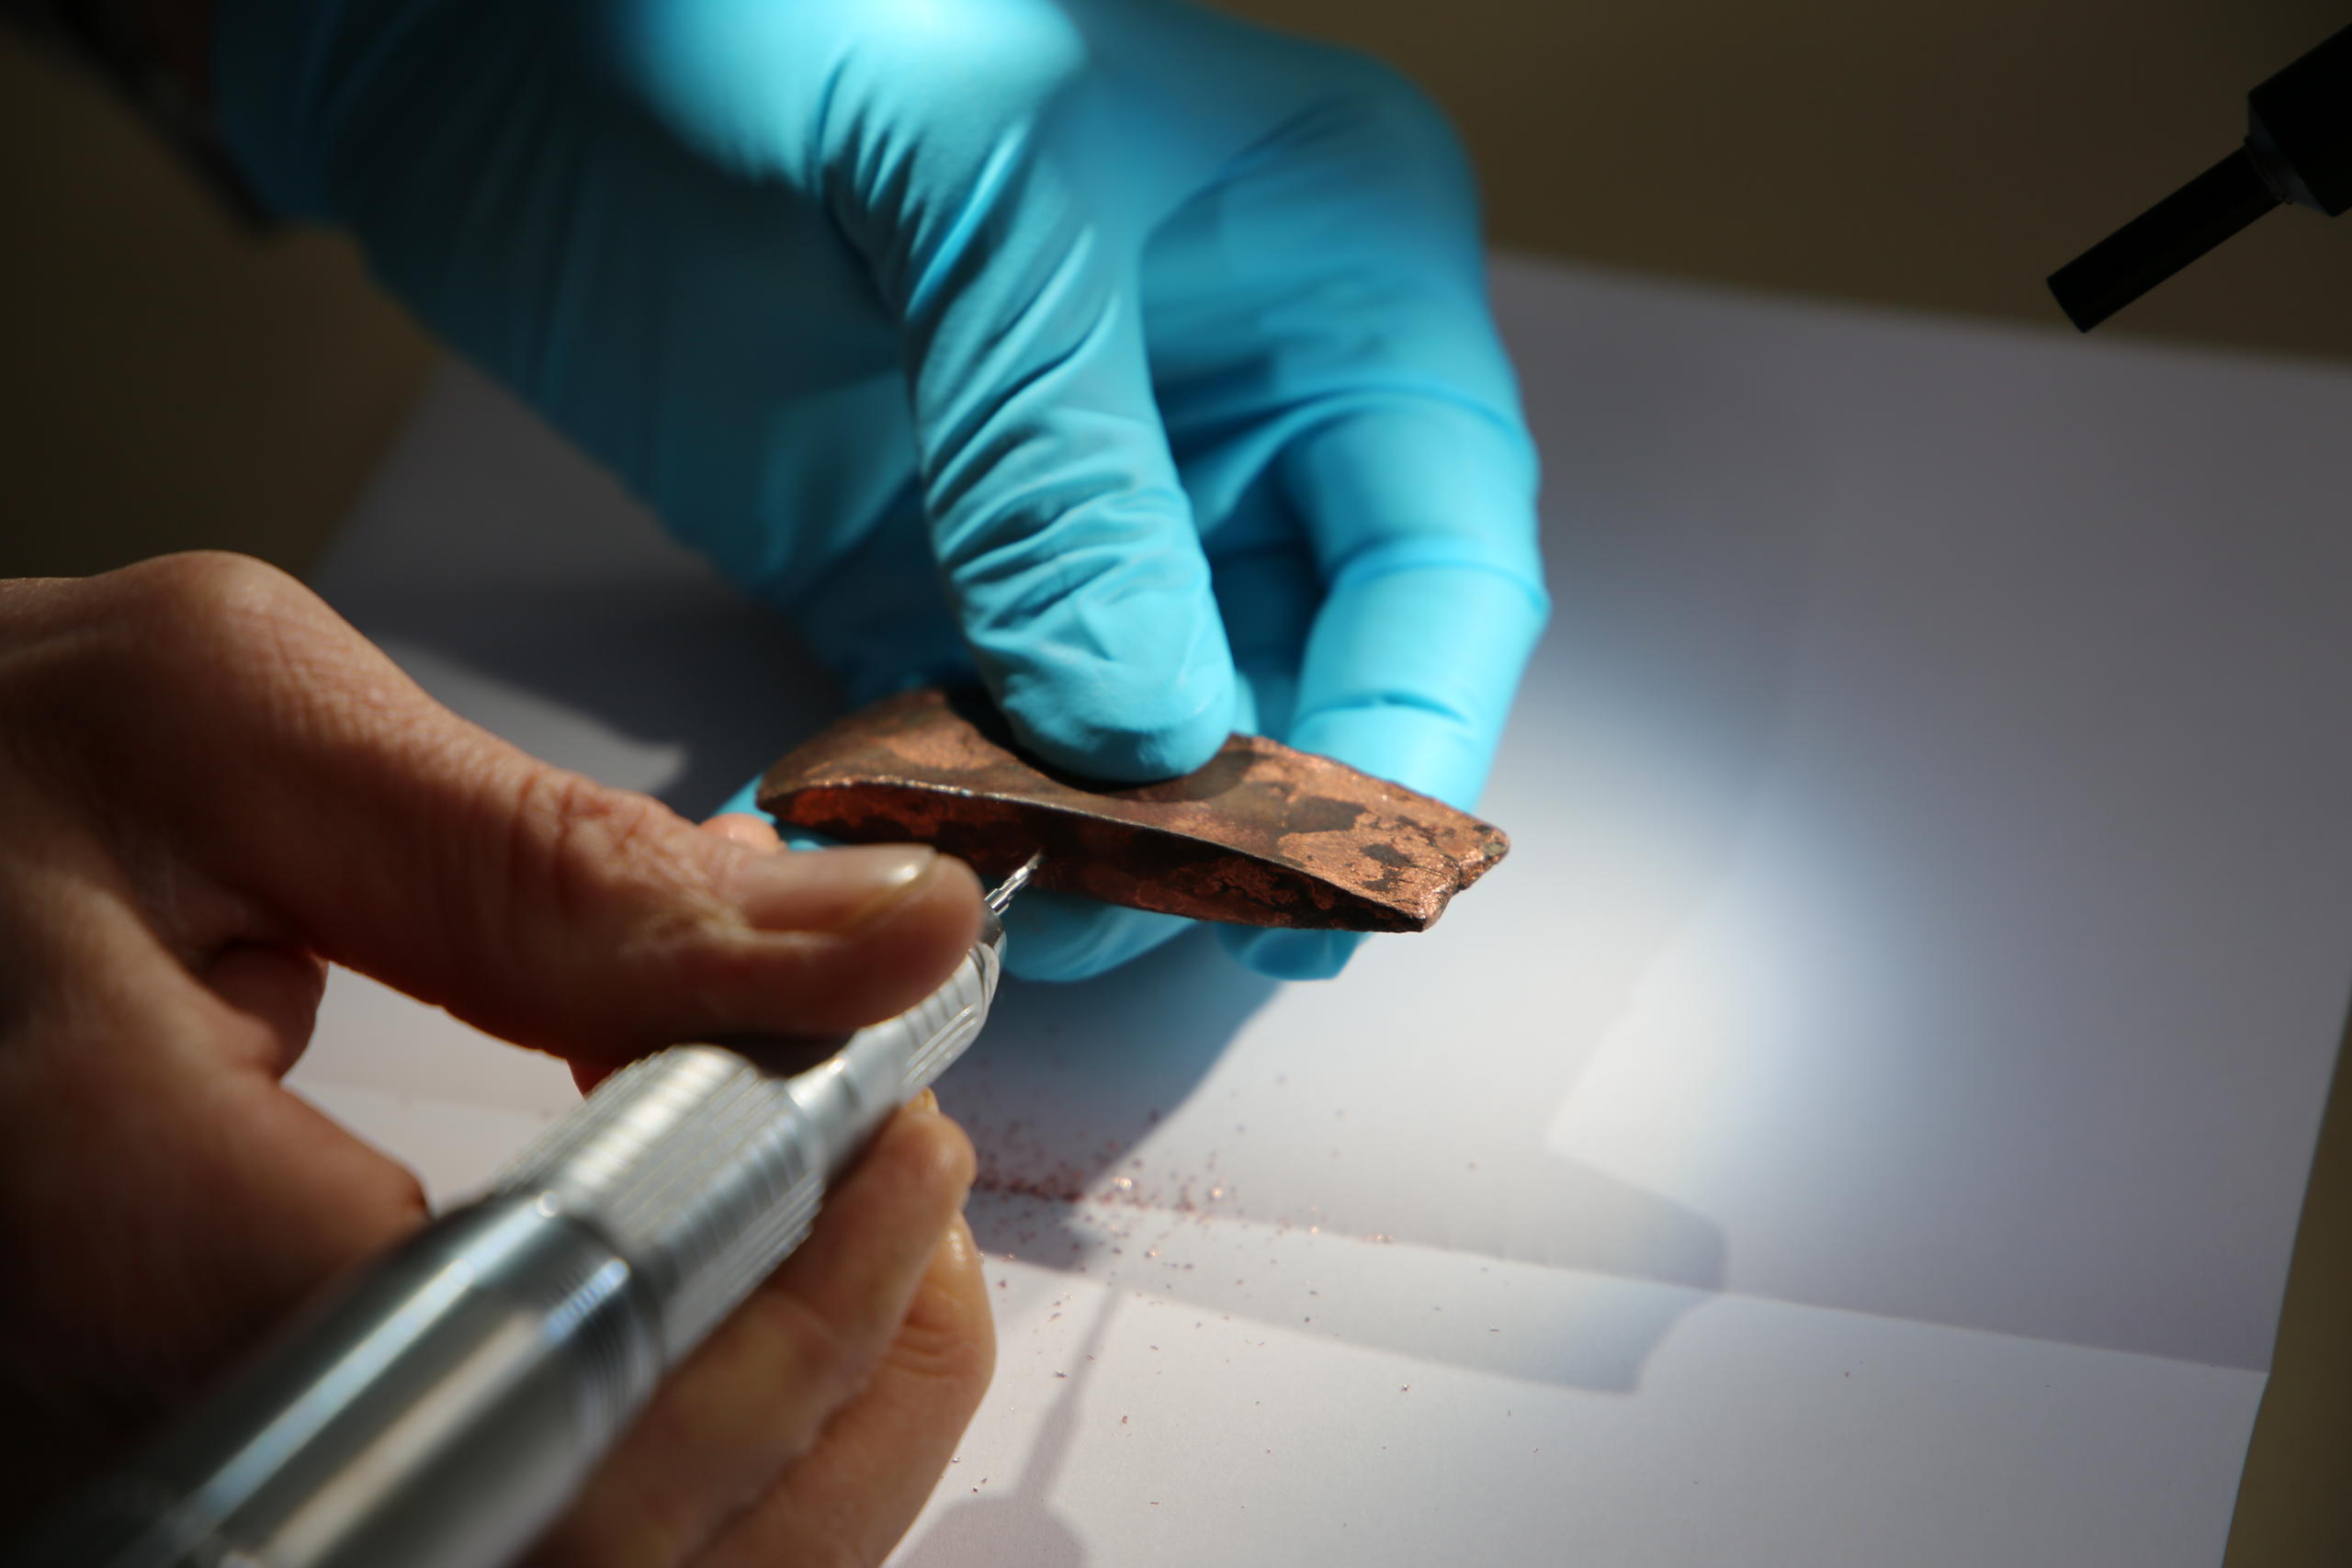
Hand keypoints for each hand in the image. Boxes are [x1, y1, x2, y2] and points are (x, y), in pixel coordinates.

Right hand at [0, 554, 992, 1563]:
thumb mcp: (231, 733)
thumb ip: (556, 861)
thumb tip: (890, 934)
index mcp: (92, 1208)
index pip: (514, 1367)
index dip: (766, 1282)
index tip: (886, 1126)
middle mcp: (114, 1418)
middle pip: (577, 1541)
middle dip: (818, 1365)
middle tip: (900, 1166)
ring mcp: (174, 1480)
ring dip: (776, 1422)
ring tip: (842, 1215)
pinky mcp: (247, 1473)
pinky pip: (506, 1529)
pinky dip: (670, 1441)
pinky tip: (718, 1283)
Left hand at [212, 0, 1549, 980]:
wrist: (502, 29)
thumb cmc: (773, 9)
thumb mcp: (977, 185)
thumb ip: (1073, 464)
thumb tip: (1155, 736)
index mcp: (1336, 267)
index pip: (1442, 549)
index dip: (1410, 726)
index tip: (1323, 879)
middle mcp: (1238, 402)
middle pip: (1316, 672)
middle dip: (1246, 817)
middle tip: (1140, 913)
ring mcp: (1081, 502)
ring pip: (1156, 734)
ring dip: (1098, 839)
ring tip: (1014, 906)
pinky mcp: (931, 570)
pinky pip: (984, 735)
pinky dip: (957, 810)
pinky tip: (905, 852)